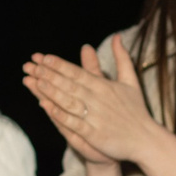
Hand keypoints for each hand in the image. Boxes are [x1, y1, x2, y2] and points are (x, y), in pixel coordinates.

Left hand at [23, 37, 165, 167]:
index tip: (43, 57)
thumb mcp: (130, 80)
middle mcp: (98, 99)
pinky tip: (46, 107)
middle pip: (69, 84)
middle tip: (29, 65)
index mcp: (105, 86)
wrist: (145, 139)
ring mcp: (96, 117)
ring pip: (68, 101)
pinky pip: (74, 123)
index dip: (59, 64)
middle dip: (47, 74)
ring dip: (50, 90)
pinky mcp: (95, 134)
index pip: (77, 72)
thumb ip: (122, 58)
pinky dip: (60, 114)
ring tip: (33, 81)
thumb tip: (116, 36)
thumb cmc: (136, 110)